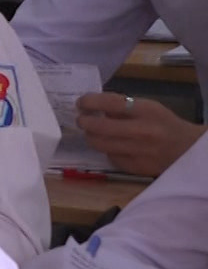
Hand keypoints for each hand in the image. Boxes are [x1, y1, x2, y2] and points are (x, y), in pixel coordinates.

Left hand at [75, 93, 203, 176]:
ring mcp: (137, 151)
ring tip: (91, 131)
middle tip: (81, 119)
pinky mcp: (133, 167)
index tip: (81, 102)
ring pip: (99, 144)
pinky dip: (105, 149)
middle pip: (99, 127)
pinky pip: (109, 156)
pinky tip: (109, 145)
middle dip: (84, 122)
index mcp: (146, 111)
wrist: (186, 149)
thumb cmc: (164, 124)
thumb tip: (93, 105)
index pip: (110, 103)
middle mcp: (141, 132)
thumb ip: (123, 106)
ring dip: (90, 136)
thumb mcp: (149, 107)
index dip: (90, 102)